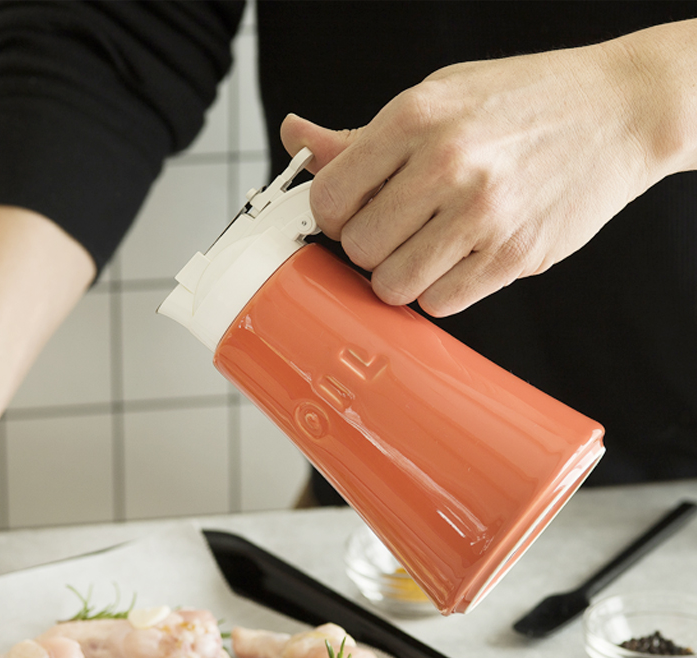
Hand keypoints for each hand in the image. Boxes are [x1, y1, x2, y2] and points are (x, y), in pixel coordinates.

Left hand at [281, 24, 695, 315]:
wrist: (618, 111)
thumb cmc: (522, 102)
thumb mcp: (437, 97)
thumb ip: (361, 136)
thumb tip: (296, 135)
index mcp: (415, 118)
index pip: (328, 200)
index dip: (332, 217)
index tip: (352, 215)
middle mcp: (446, 165)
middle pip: (358, 249)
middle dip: (368, 249)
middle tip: (395, 232)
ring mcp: (482, 214)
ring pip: (394, 287)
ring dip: (400, 278)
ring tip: (426, 249)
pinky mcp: (514, 255)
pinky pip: (441, 304)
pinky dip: (439, 292)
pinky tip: (458, 261)